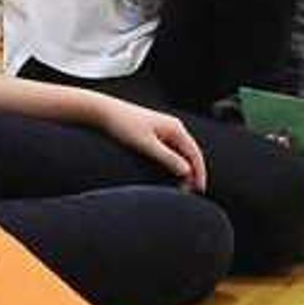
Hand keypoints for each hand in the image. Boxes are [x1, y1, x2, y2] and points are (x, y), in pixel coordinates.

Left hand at [93, 97, 208, 189]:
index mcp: (175, 128)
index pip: (194, 154)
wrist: (104, 113)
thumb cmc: (124, 127)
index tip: (199, 190)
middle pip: (189, 154)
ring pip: (180, 153)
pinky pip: (170, 151)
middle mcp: (173, 128)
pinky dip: (173, 164)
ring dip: (182, 170)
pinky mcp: (154, 134)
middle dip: (192, 173)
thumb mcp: (146, 145)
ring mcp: (164, 130)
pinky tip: (169, 174)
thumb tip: (187, 171)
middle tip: (190, 192)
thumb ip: (167, 158)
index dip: (199, 173)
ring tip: (181, 186)